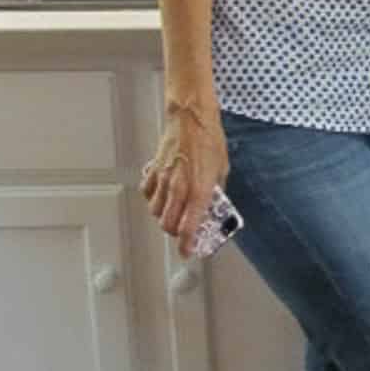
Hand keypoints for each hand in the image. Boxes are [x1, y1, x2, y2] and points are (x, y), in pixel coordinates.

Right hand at [140, 100, 228, 258]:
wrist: (191, 118)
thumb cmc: (209, 139)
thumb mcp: (222, 168)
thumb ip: (216, 190)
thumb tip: (214, 203)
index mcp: (199, 190)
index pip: (189, 228)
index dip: (187, 245)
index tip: (188, 251)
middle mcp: (179, 189)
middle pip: (168, 225)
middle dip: (175, 232)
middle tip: (183, 230)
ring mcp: (163, 180)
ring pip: (156, 212)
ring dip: (164, 216)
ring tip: (173, 211)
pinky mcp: (153, 171)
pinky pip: (148, 194)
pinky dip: (153, 199)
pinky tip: (162, 195)